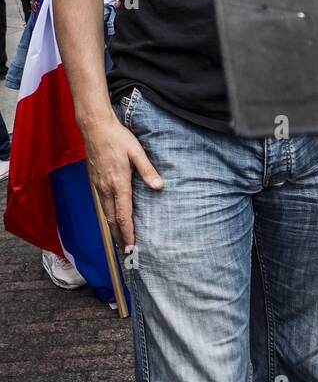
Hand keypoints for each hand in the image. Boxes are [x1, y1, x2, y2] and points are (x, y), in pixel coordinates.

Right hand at [82, 114, 163, 250]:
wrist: (95, 128)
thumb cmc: (118, 138)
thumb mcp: (137, 152)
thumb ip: (148, 171)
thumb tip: (159, 187)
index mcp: (118, 183)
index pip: (123, 215)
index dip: (127, 233)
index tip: (131, 247)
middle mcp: (106, 189)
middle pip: (112, 220)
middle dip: (119, 238)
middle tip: (126, 253)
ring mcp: (98, 186)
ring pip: (105, 214)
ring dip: (113, 230)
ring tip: (119, 243)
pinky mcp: (95, 182)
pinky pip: (102, 205)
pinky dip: (107, 217)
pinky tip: (112, 220)